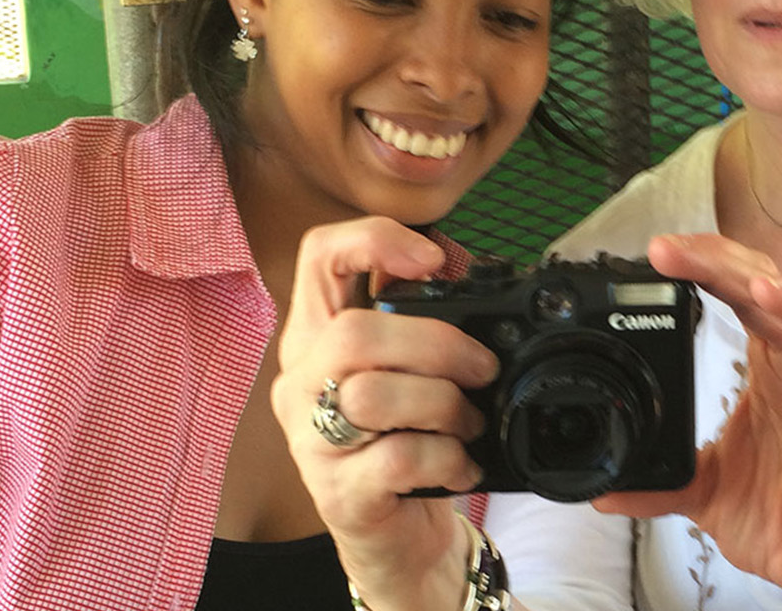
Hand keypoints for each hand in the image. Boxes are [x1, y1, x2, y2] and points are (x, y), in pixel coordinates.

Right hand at [271, 217, 497, 609]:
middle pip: (351, 332)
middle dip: (435, 342)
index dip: (373, 240)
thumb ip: (422, 326)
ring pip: (371, 395)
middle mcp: (300, 383)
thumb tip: (474, 281)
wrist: (396, 540)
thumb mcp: (407, 373)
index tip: (432, 260)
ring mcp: (311, 442)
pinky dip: (446, 456)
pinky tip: (462, 463)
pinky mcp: (338, 494)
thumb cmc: (404, 442)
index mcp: (317, 336)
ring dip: (443, 404)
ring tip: (469, 423)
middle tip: (480, 369)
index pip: (318, 256)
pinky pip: (396, 458)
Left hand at [593, 233, 781, 610]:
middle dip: (730, 264)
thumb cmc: (781, 515)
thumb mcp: (705, 493)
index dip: (704, 265)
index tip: (659, 251)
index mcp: (770, 365)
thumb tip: (602, 488)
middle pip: (778, 290)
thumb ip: (661, 483)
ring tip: (765, 292)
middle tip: (678, 253)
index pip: (738, 293)